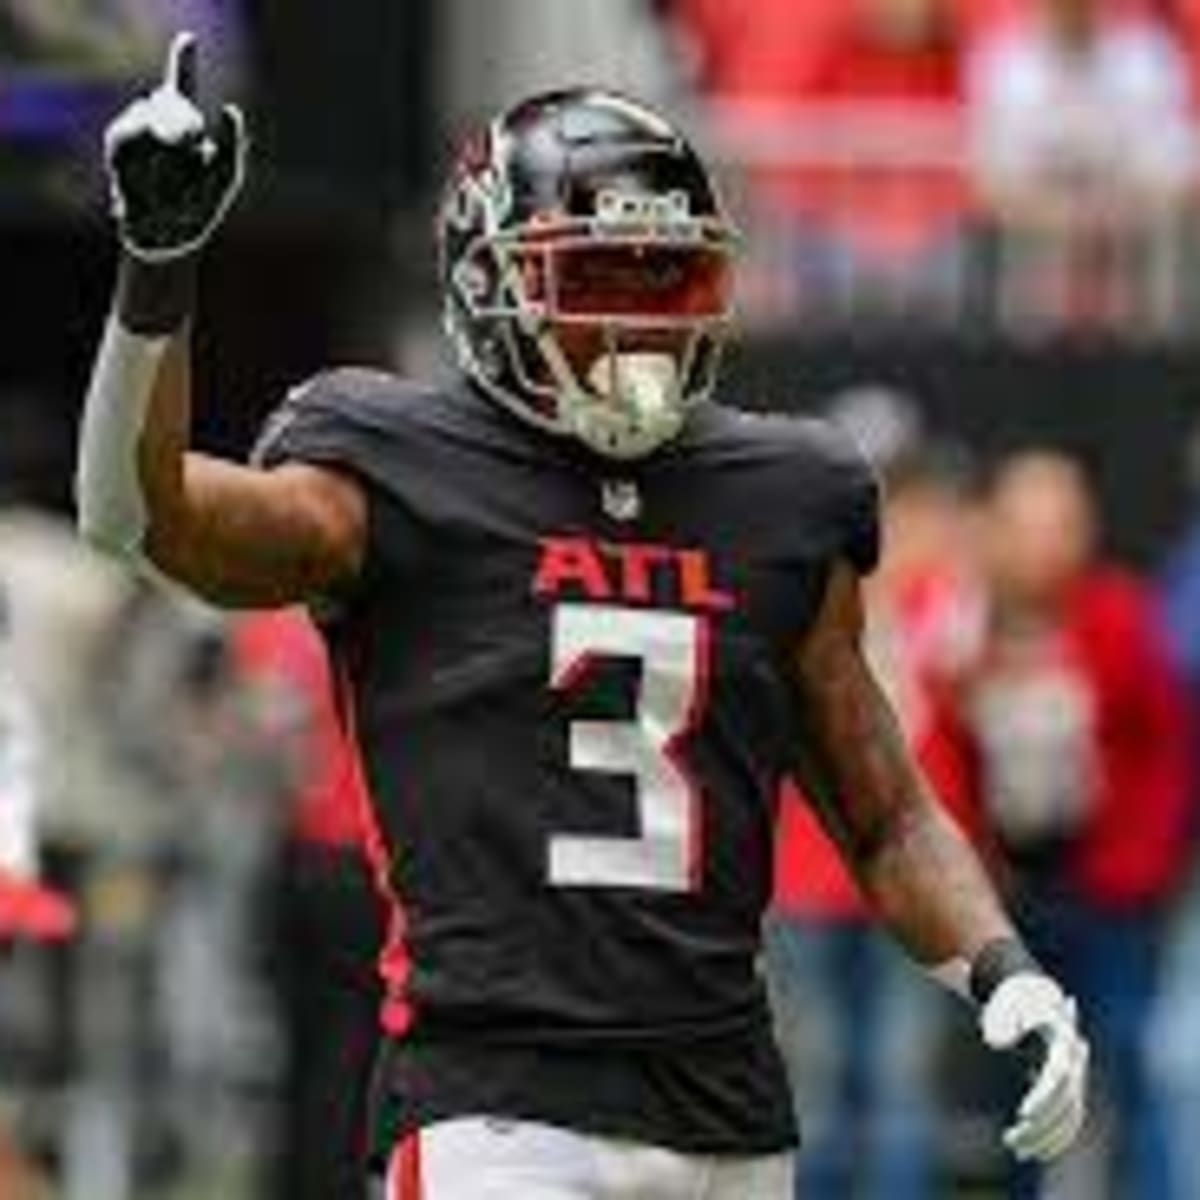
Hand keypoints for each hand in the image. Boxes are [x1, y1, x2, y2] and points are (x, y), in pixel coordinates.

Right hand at [104, 31, 246, 263]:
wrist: (169, 235)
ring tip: (174, 166)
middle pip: (168, 99)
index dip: (183, 63)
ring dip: (165, 136)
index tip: (189, 39)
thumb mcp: (226, 176)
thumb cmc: (201, 208)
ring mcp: (137, 135)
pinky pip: (127, 135)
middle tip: (192, 140)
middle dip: (183, 119)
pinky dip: (143, 148)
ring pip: (147, 113)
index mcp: (187, 129)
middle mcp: (159, 125)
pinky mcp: (119, 150)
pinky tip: (154, 168)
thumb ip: (232, 142)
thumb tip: (230, 108)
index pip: (183, 88)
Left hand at [981, 972, 1089, 1161]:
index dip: (1043, 1098)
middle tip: (1011, 1142)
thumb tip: (995, 1042)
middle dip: (1041, 1127)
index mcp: (1061, 1041)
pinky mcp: (1068, 1089)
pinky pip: (1069, 1120)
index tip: (1022, 1115)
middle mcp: (1074, 1063)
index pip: (1057, 1078)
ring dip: (1045, 1139)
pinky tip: (1033, 1152)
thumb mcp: (1005, 1003)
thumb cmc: (1013, 999)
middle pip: (1065, 1104)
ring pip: (1069, 1118)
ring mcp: (1074, 1078)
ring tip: (1016, 1150)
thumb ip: (1001, 1019)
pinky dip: (1055, 1139)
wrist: (1030, 993)